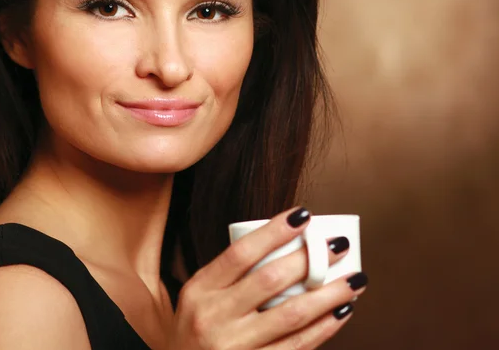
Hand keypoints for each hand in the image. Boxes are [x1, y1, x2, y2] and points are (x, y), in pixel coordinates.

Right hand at [166, 207, 367, 348]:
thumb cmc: (198, 329)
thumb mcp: (200, 297)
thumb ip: (232, 275)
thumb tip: (286, 246)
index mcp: (200, 290)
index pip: (240, 253)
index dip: (274, 232)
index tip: (303, 216)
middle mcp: (214, 317)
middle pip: (269, 280)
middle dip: (310, 259)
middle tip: (338, 244)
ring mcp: (233, 346)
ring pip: (291, 314)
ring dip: (328, 294)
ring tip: (353, 279)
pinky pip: (297, 346)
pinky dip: (324, 328)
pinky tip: (341, 312)